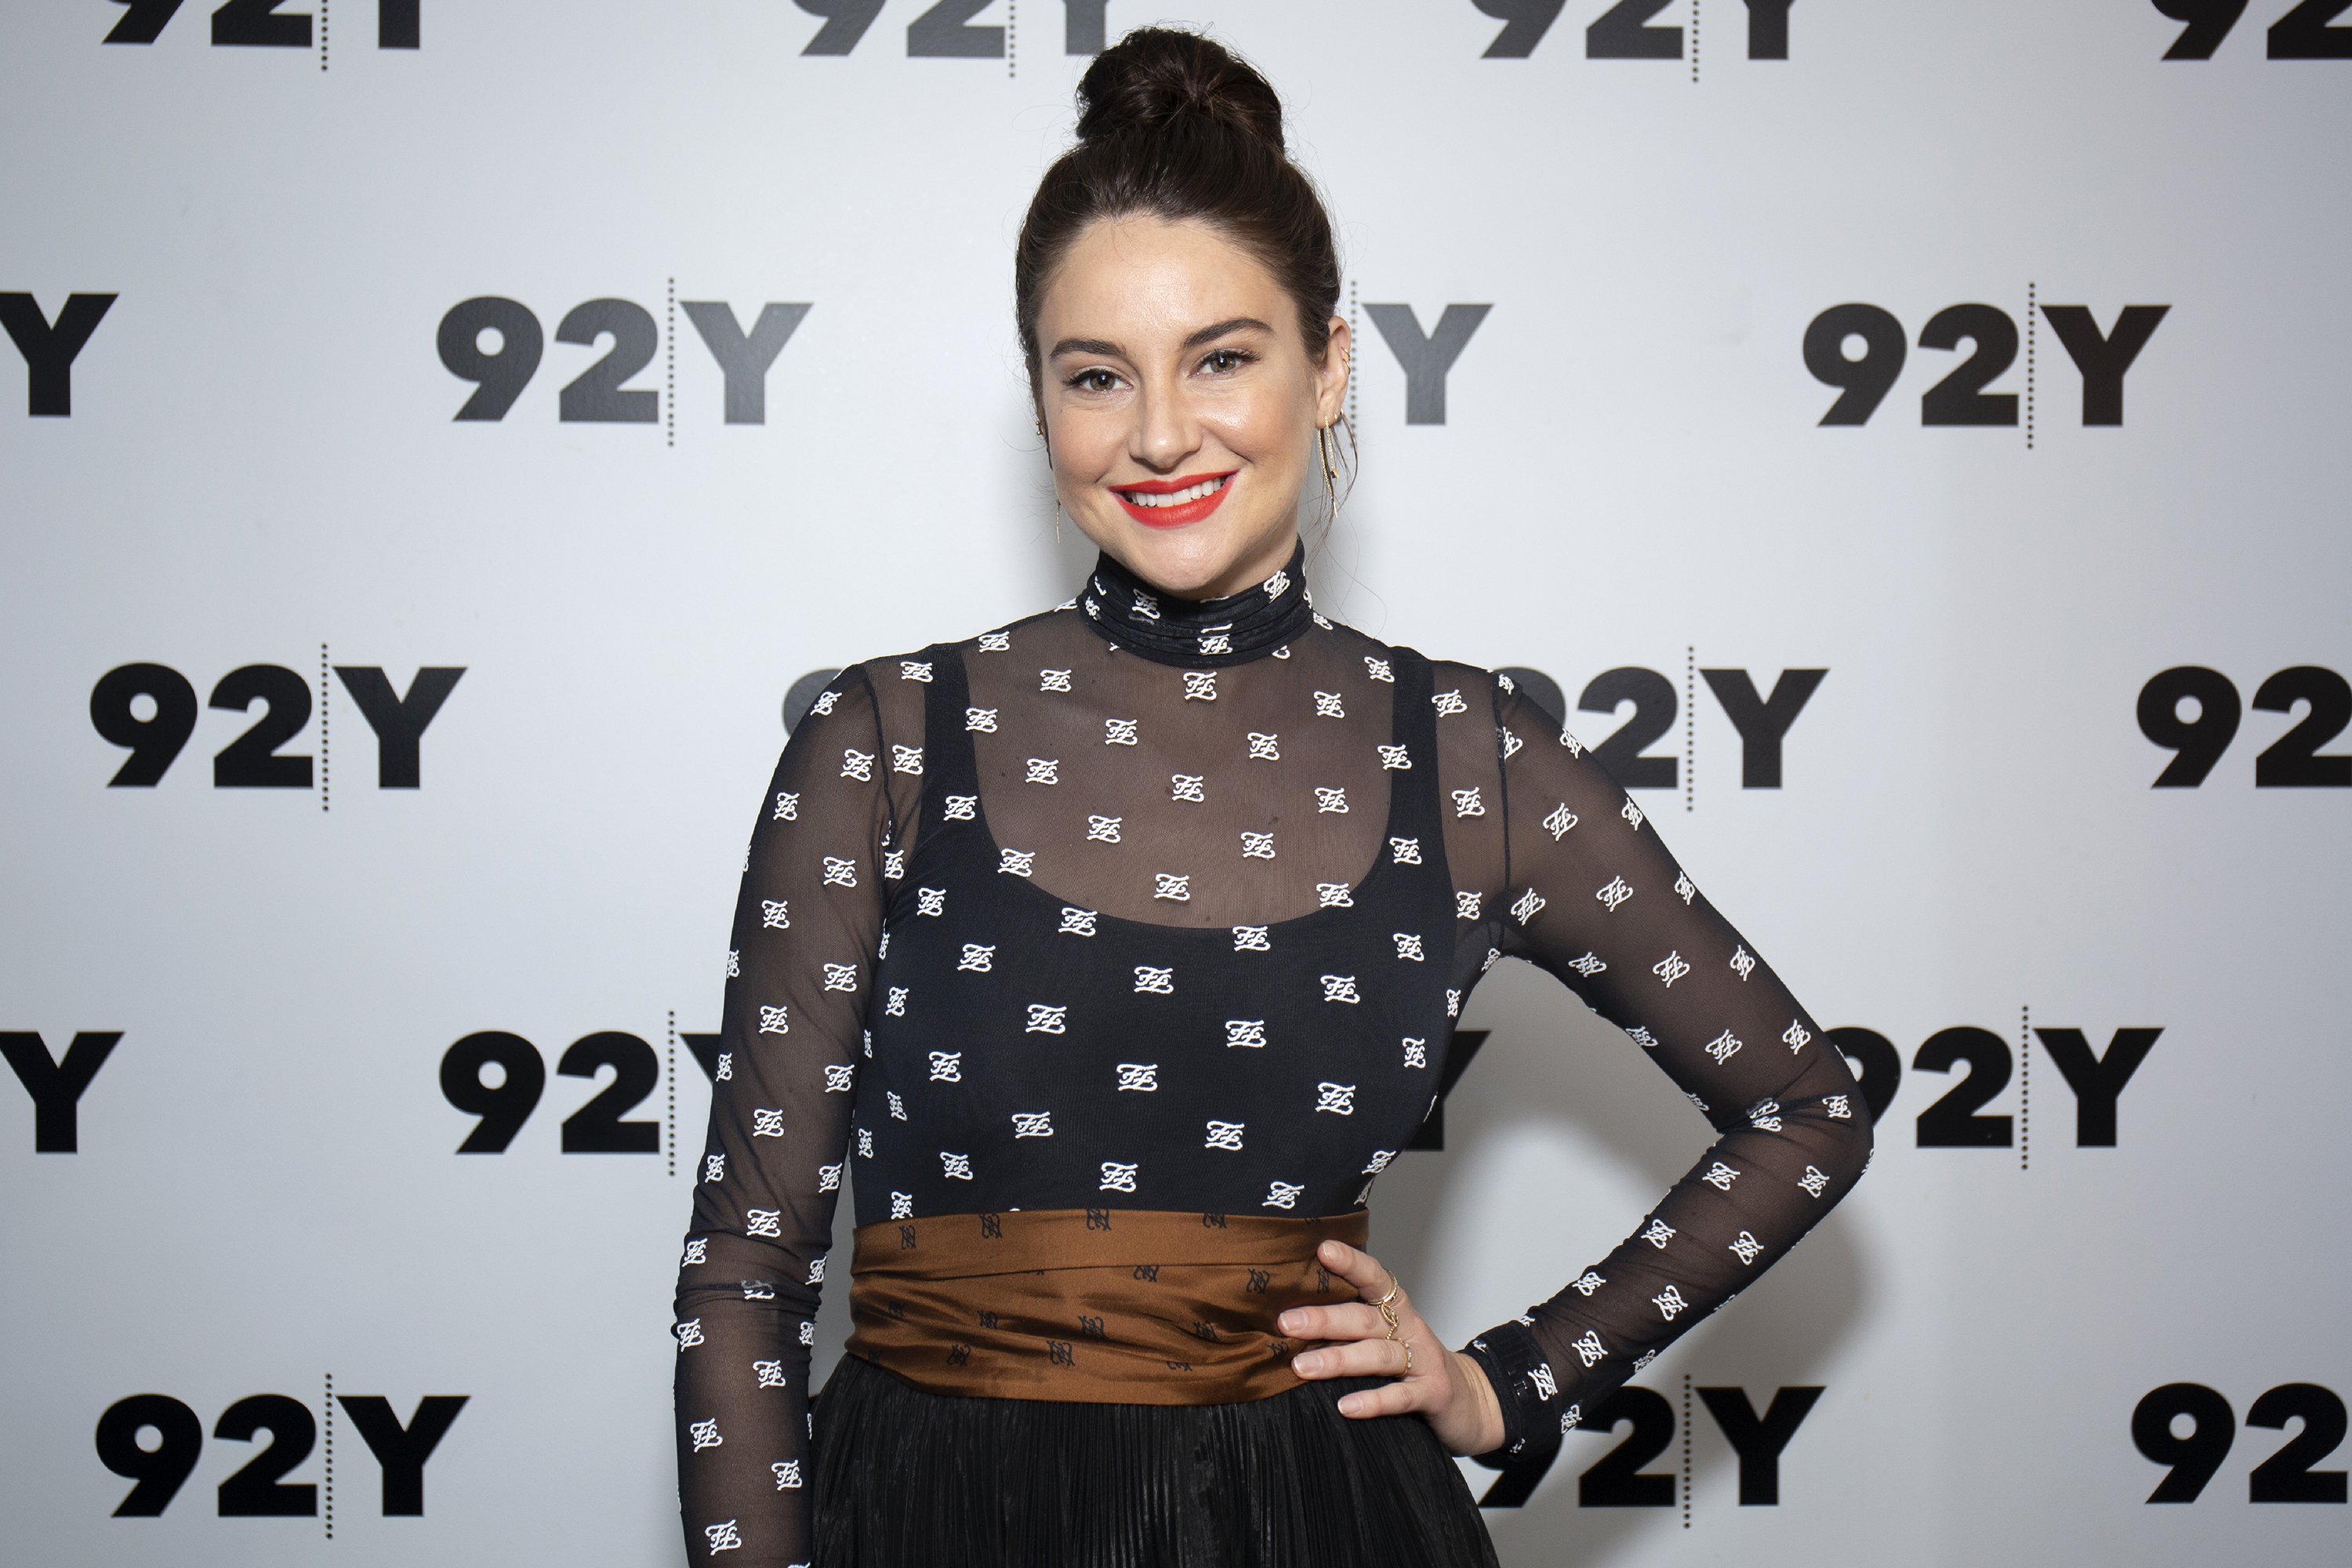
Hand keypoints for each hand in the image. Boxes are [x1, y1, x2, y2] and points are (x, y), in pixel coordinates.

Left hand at [1280, 1238, 1506, 1456]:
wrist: (1469, 1401)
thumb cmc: (1413, 1365)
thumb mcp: (1386, 1337)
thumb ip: (1349, 1326)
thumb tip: (1288, 1319)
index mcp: (1395, 1310)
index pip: (1373, 1279)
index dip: (1351, 1263)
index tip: (1322, 1250)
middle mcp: (1409, 1329)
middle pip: (1364, 1319)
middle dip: (1324, 1319)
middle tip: (1286, 1322)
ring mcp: (1423, 1360)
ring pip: (1379, 1355)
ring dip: (1338, 1359)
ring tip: (1302, 1366)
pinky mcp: (1433, 1394)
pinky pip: (1401, 1396)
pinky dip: (1374, 1401)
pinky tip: (1346, 1406)